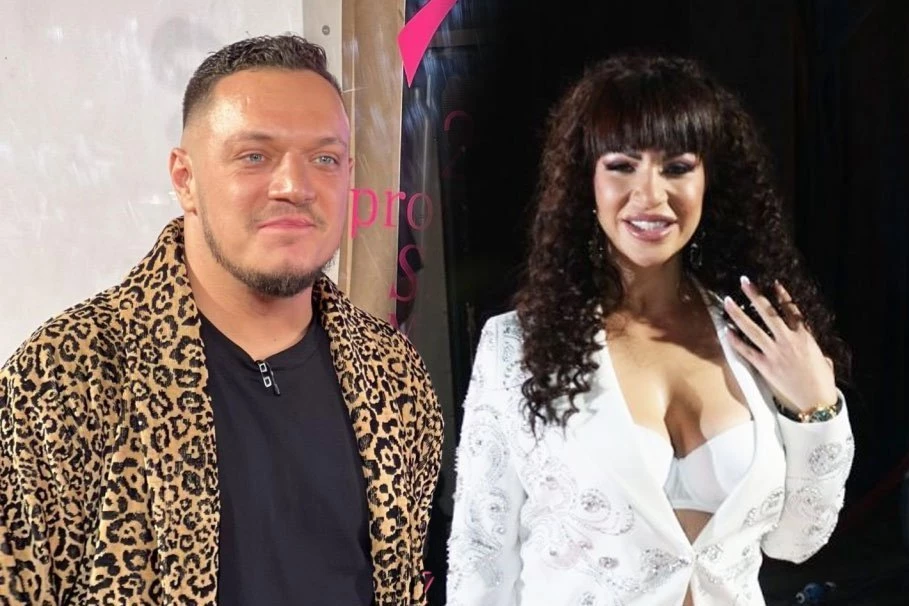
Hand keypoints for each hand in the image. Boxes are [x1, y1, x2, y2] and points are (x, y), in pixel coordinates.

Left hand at [723, 276, 836, 413]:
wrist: (815, 401)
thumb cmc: (822, 379)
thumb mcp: (821, 356)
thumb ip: (811, 344)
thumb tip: (809, 340)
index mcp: (804, 336)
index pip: (791, 310)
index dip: (782, 295)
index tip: (773, 282)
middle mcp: (787, 340)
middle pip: (768, 313)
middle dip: (755, 296)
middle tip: (743, 281)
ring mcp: (774, 352)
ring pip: (752, 329)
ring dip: (738, 314)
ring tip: (728, 301)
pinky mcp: (764, 366)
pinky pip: (746, 351)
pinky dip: (735, 341)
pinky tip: (726, 331)